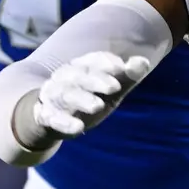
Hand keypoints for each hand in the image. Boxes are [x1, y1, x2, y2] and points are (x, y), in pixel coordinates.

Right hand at [19, 52, 152, 145]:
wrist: (50, 117)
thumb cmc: (88, 98)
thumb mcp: (111, 90)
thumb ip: (127, 77)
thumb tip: (143, 62)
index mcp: (82, 67)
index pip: (93, 60)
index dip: (105, 62)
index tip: (120, 67)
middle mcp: (65, 78)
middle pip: (80, 76)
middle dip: (97, 80)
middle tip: (114, 87)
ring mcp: (54, 96)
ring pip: (66, 94)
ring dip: (81, 99)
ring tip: (98, 106)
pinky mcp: (46, 116)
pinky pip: (52, 117)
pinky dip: (64, 122)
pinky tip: (78, 128)